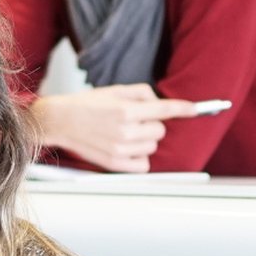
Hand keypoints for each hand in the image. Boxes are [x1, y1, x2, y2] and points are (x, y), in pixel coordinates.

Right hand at [31, 86, 195, 172]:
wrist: (60, 121)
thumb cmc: (86, 105)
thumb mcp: (114, 90)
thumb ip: (141, 93)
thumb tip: (160, 103)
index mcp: (125, 110)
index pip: (164, 110)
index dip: (184, 109)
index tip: (196, 109)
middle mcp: (124, 131)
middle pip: (160, 130)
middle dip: (152, 124)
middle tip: (134, 120)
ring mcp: (119, 149)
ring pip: (152, 147)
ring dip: (145, 140)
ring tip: (126, 133)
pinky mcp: (114, 164)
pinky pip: (143, 165)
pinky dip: (140, 157)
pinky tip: (127, 148)